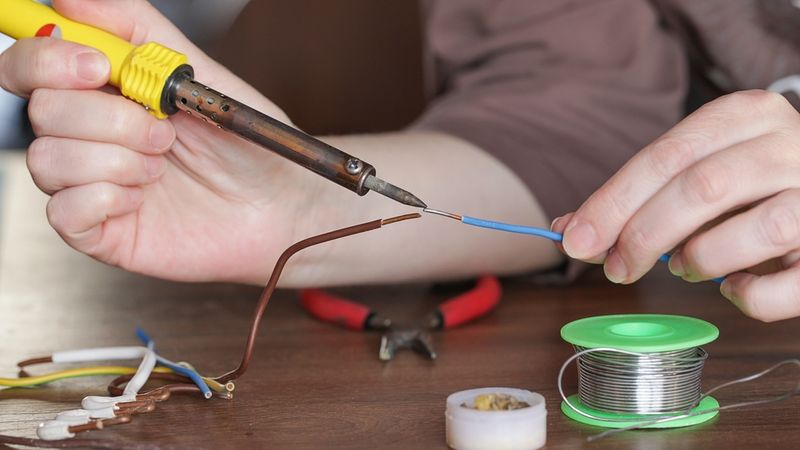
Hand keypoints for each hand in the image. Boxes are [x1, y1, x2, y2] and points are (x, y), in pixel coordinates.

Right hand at [0, 0, 311, 282]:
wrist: (278, 202)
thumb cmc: (243, 143)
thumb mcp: (196, 73)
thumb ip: (135, 27)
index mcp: (103, 94)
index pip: (31, 67)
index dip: (48, 60)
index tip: (100, 67)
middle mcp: (87, 137)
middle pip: (40, 111)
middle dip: (109, 117)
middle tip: (163, 131)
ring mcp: (89, 185)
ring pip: (47, 161)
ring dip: (115, 159)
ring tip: (161, 164)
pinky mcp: (99, 231)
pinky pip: (63, 213)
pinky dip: (105, 198)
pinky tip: (142, 198)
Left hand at [552, 90, 799, 321]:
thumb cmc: (748, 185)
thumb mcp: (695, 171)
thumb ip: (636, 197)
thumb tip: (569, 229)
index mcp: (746, 115)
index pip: (666, 155)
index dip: (613, 201)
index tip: (575, 239)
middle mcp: (789, 146)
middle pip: (700, 188)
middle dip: (642, 235)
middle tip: (615, 268)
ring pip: (755, 230)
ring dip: (700, 259)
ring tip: (683, 266)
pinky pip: (790, 285)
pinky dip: (751, 297)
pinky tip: (734, 287)